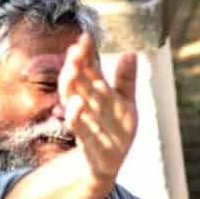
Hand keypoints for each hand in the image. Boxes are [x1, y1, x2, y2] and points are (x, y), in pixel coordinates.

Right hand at [60, 33, 138, 185]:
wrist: (110, 162)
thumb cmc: (116, 129)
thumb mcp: (125, 101)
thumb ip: (126, 79)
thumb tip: (129, 52)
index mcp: (96, 92)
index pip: (88, 68)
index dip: (87, 54)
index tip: (86, 37)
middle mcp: (86, 103)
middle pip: (76, 79)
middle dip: (75, 64)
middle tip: (76, 48)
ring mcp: (84, 120)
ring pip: (71, 98)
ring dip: (70, 83)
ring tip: (72, 67)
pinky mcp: (86, 139)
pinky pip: (77, 125)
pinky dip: (75, 115)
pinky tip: (76, 103)